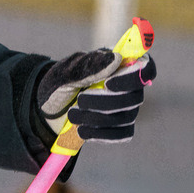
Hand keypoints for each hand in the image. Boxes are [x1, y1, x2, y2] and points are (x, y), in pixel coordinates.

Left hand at [35, 49, 155, 143]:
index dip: (133, 77)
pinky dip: (101, 134)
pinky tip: (83, 130)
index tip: (109, 84)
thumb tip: (117, 59)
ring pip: (126, 117)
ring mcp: (126, 108)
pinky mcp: (120, 127)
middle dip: (104, 102)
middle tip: (79, 100)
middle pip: (134, 97)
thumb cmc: (59, 83)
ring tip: (72, 115)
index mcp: (117, 63)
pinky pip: (122, 134)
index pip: (145, 67)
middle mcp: (127, 85)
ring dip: (97, 118)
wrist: (48, 108)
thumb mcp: (67, 71)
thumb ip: (90, 65)